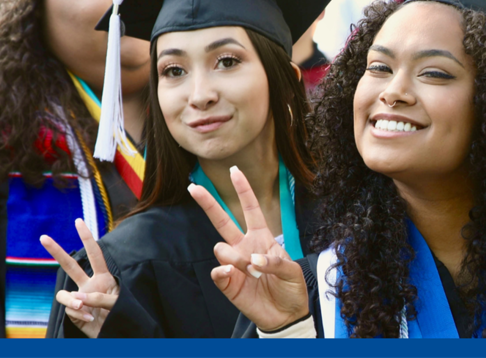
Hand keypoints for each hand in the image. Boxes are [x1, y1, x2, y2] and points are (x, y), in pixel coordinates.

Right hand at [40, 219, 118, 337]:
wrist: (116, 332)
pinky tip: (89, 318)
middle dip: (56, 251)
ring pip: (64, 294)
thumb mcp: (118, 302)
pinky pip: (70, 309)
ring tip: (85, 307)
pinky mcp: (73, 312)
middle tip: (43, 237)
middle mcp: (88, 285)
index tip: (78, 221)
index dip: (87, 238)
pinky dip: (79, 314)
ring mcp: (79, 298)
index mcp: (103, 277)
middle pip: (69, 266)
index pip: (94, 254)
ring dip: (73, 300)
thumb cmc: (121, 314)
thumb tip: (79, 297)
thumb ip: (101, 298)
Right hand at [188, 166, 308, 331]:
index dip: (243, 190)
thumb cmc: (290, 288)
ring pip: (220, 248)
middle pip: (222, 220)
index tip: (234, 171)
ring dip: (234, 257)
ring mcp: (234, 264)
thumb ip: (275, 261)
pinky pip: (217, 272)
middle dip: (208, 203)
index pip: (250, 208)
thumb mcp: (292, 271)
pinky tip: (233, 274)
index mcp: (262, 237)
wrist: (286, 315)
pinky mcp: (228, 283)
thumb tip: (253, 260)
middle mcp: (245, 246)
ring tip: (251, 271)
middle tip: (192, 187)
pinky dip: (223, 272)